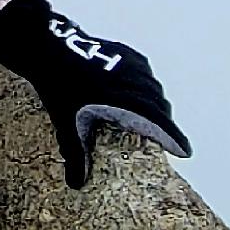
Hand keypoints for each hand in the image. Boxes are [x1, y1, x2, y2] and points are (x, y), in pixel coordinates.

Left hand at [0, 0, 190, 188]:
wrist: (45, 45)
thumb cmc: (56, 84)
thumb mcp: (64, 121)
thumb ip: (74, 153)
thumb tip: (76, 184)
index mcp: (119, 97)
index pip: (155, 120)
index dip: (172, 136)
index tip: (185, 151)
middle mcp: (128, 79)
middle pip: (158, 104)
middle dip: (164, 122)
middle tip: (166, 139)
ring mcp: (126, 62)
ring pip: (153, 85)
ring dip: (157, 102)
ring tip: (156, 117)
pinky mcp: (121, 50)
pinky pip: (143, 69)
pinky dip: (147, 82)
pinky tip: (143, 90)